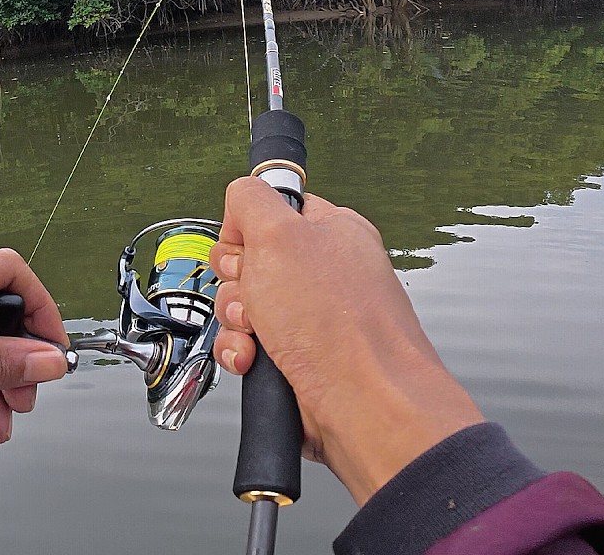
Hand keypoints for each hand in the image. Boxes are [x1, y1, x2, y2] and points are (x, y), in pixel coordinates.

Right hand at [211, 178, 483, 505]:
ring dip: (237, 325)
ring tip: (260, 338)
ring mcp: (314, 320)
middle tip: (257, 299)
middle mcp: (326, 274)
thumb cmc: (338, 325)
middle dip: (238, 286)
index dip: (246, 233)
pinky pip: (252, 348)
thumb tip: (240, 198)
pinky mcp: (301, 360)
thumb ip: (252, 200)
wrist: (365, 406)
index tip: (247, 250)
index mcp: (332, 232)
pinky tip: (257, 364)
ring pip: (245, 309)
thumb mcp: (281, 234)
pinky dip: (244, 356)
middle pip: (248, 264)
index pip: (270, 212)